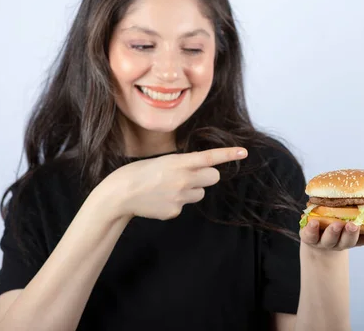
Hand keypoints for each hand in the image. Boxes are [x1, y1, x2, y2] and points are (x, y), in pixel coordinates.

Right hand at [95, 147, 247, 220]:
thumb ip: (183, 164)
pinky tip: (161, 200)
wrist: (120, 194)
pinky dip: (177, 202)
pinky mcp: (175, 212)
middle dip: (207, 176)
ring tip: (170, 188)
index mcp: (179, 162)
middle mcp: (183, 180)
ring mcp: (180, 197)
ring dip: (192, 189)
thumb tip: (198, 169)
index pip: (209, 157)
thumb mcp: (162, 161)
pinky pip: (185, 205)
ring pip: (201, 193)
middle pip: (213, 178)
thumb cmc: (138, 172)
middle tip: (191, 175)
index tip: (244, 152)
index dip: (228, 154)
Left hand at [299, 218, 363, 250]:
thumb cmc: (339, 220)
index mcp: (355, 237)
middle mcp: (341, 241)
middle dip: (351, 233)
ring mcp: (325, 241)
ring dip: (334, 232)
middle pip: (349, 241)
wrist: (314, 236)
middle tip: (354, 225)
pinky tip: (314, 222)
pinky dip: (312, 229)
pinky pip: (310, 236)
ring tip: (336, 224)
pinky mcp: (310, 238)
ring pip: (330, 240)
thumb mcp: (354, 215)